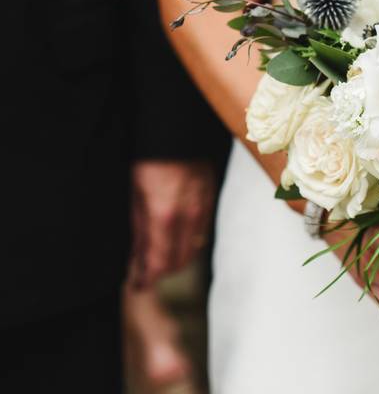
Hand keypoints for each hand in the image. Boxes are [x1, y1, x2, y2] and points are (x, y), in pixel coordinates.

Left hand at [130, 160, 216, 287]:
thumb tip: (137, 256)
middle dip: (161, 271)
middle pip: (178, 260)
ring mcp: (202, 207)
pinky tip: (174, 238)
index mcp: (164, 216)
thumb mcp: (134, 193)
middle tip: (143, 274)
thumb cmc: (150, 156)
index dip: (147, 278)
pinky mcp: (210, 199)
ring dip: (175, 258)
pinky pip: (201, 231)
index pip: (159, 262)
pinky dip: (187, 241)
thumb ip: (137, 228)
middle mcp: (188, 216)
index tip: (136, 285)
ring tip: (157, 258)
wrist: (179, 129)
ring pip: (192, 248)